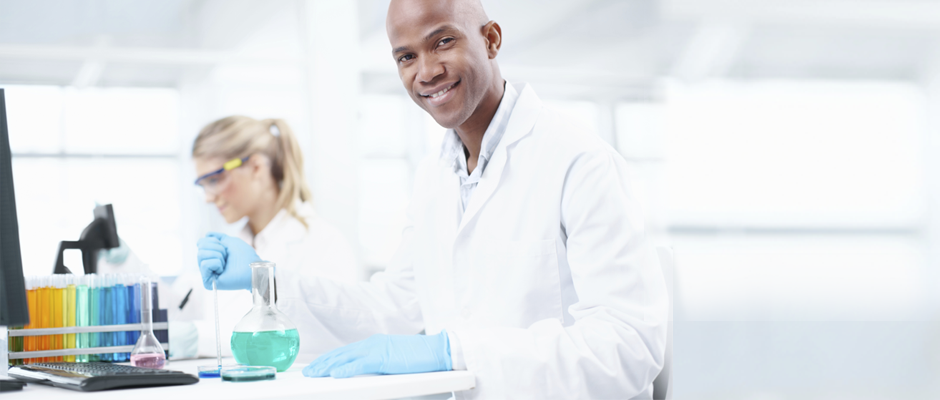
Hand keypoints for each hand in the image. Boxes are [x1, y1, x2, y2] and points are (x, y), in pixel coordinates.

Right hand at [196, 232, 258, 290]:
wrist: (251, 267)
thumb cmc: (244, 256)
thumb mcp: (230, 242)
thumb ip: (219, 237)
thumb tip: (207, 234)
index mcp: (211, 255)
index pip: (200, 242)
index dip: (214, 241)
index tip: (225, 248)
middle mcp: (207, 264)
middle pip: (200, 247)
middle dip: (217, 248)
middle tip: (226, 256)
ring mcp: (207, 273)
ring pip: (200, 255)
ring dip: (218, 255)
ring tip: (225, 263)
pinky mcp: (208, 282)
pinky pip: (204, 264)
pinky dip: (216, 263)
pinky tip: (223, 270)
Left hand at [302, 331, 451, 377]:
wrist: (438, 350)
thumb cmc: (420, 357)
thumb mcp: (394, 359)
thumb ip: (378, 362)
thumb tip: (365, 372)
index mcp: (375, 343)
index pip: (347, 351)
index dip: (330, 358)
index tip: (318, 365)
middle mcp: (372, 343)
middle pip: (341, 353)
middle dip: (323, 362)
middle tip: (309, 371)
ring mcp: (377, 349)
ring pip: (345, 358)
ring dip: (327, 366)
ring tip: (314, 373)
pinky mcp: (382, 358)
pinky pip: (358, 365)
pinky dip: (345, 369)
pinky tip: (334, 375)